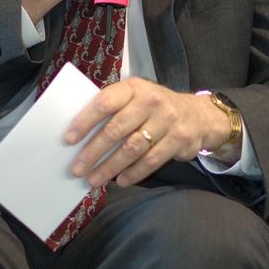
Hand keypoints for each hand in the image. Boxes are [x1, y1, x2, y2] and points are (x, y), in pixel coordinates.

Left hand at [63, 78, 231, 187]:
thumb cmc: (155, 107)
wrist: (200, 115)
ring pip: (132, 148)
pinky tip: (120, 180)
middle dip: (93, 151)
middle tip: (76, 168)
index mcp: (134, 88)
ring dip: (110, 167)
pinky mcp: (178, 140)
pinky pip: (151, 160)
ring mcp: (167, 121)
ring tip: (94, 179)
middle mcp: (151, 101)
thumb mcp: (137, 97)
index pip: (105, 102)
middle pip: (116, 129)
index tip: (69, 139)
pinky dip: (134, 173)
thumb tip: (79, 134)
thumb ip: (114, 108)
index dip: (85, 121)